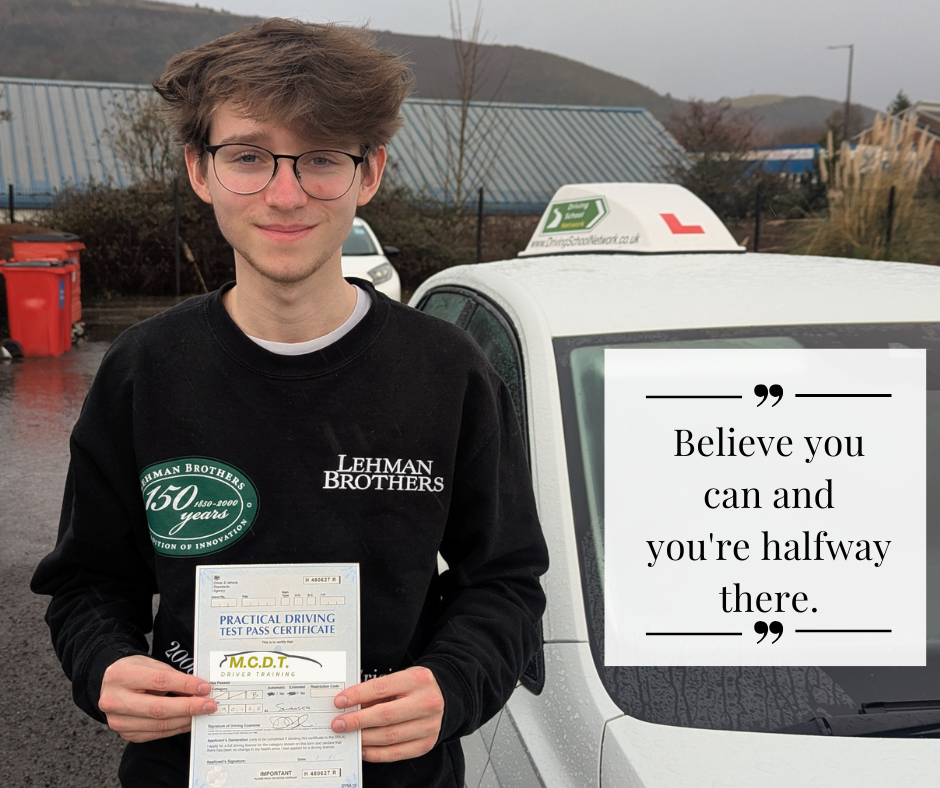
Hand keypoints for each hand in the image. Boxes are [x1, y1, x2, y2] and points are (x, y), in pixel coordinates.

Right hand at [98, 654, 215, 742]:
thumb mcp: (150, 665)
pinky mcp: (124, 734)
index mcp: (120, 676)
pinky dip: (175, 728)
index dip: (185, 685)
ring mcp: (118, 721)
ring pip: (158, 724)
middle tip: (209, 705)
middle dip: (188, 708)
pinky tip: (188, 721)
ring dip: (185, 720)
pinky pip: (155, 733)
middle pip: (158, 708)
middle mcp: (114, 701)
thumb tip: (198, 690)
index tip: (205, 687)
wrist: (107, 683)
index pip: (160, 681)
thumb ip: (172, 676)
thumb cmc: (133, 670)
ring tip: (202, 714)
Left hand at [331, 666, 443, 761]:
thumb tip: (349, 706)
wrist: (445, 696)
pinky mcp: (427, 743)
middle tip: (338, 724)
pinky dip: (377, 753)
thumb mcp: (400, 679)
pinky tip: (364, 748)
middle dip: (357, 721)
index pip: (381, 688)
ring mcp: (429, 725)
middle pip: (385, 715)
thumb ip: (377, 692)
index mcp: (417, 680)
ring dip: (364, 738)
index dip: (357, 695)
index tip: (339, 702)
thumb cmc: (416, 687)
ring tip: (349, 736)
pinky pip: (397, 752)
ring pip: (389, 736)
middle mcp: (426, 702)